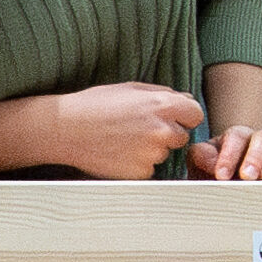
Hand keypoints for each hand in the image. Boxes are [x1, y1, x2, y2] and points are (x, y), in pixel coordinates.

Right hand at [37, 82, 207, 178]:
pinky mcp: (140, 173)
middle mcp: (162, 131)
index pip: (195, 114)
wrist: (66, 129)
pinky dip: (138, 163)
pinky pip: (149, 169)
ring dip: (152, 149)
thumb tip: (186, 100)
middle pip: (182, 136)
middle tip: (140, 129)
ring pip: (164, 154)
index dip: (184, 115)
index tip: (172, 117)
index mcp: (162, 105)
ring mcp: (152, 154)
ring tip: (124, 139)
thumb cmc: (96, 104)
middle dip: (168, 133)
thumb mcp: (131, 89)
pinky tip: (119, 153)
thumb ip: (163, 94)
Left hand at [187, 125, 261, 180]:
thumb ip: (201, 157)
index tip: (221, 174)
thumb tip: (213, 160)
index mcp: (237, 138)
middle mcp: (260, 143)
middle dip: (255, 157)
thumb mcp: (200, 166)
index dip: (229, 154)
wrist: (228, 195)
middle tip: (247, 176)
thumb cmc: (214, 179)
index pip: (237, 136)